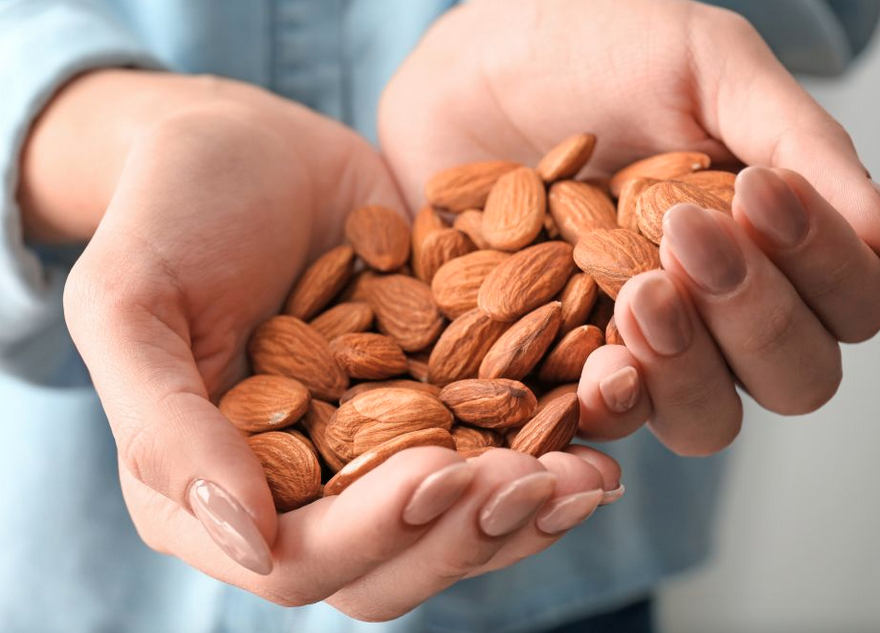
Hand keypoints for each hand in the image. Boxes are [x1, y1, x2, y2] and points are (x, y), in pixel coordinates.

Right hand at [22, 70, 619, 618]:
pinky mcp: (438, 392)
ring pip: (462, 516)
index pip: (302, 561)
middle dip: (471, 530)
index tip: (438, 472)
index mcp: (222, 492)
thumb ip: (163, 428)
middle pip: (399, 560)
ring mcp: (381, 445)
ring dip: (530, 503)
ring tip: (590, 473)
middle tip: (538, 480)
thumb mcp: (130, 304)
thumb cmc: (168, 212)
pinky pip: (500, 438)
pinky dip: (553, 436)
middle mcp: (309, 489)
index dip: (374, 534)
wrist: (244, 145)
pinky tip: (603, 409)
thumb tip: (244, 545)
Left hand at [379, 0, 879, 454]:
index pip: (849, 302)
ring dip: (692, 368)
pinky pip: (605, 422)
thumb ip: (803, 148)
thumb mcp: (708, 69)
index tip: (757, 194)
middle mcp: (719, 313)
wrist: (469, 68)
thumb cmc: (592, 51)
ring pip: (710, 421)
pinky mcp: (559, 368)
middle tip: (690, 238)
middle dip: (757, 317)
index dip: (822, 266)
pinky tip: (603, 364)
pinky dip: (613, 402)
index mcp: (774, 245)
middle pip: (794, 377)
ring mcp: (642, 348)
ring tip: (642, 294)